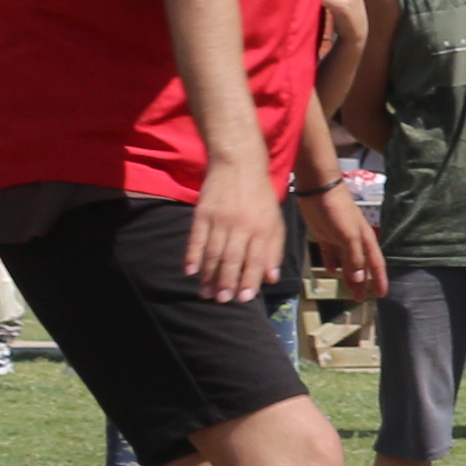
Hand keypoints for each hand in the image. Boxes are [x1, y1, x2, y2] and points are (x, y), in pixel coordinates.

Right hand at [183, 164, 278, 302]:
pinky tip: (190, 271)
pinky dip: (192, 256)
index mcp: (262, 228)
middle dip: (226, 283)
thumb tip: (271, 278)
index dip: (250, 281)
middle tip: (221, 301)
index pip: (256, 260)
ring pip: (213, 253)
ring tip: (205, 293)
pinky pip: (196, 238)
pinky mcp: (203, 213)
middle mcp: (241, 225)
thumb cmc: (260, 197)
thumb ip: (274, 250)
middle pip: (232, 259)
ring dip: (208, 275)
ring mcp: (220, 219)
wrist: (239, 164)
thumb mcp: (275, 221)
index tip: (244, 299)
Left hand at [303, 177, 386, 308]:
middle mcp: (355, 241)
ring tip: (347, 290)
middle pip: (361, 266)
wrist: (318, 189)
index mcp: (365, 241)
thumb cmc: (338, 210)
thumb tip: (360, 279)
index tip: (381, 295)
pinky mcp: (325, 235)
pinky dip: (331, 263)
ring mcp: (340, 238)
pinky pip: (330, 253)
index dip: (379, 280)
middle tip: (359, 299)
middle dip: (361, 283)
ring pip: (346, 262)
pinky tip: (330, 271)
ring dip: (348, 275)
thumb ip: (354, 257)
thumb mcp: (349, 235)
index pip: (376, 265)